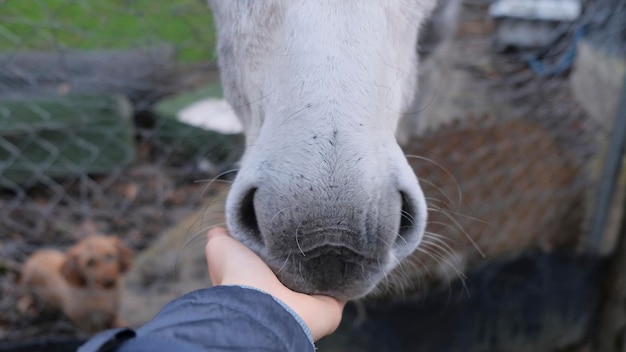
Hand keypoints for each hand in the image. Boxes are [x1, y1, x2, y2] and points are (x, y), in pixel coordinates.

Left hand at [205, 227, 345, 340]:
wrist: (261, 306)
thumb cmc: (238, 277)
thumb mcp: (221, 249)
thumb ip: (222, 238)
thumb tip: (219, 229)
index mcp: (262, 280)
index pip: (276, 256)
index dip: (279, 238)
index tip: (286, 216)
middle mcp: (287, 292)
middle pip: (303, 264)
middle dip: (309, 245)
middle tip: (316, 219)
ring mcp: (310, 300)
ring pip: (326, 273)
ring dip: (331, 255)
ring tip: (337, 228)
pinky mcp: (333, 304)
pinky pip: (346, 284)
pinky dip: (351, 270)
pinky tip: (353, 247)